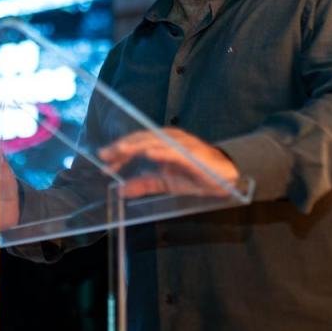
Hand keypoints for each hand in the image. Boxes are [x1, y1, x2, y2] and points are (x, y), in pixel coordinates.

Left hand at [97, 127, 239, 198]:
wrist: (227, 176)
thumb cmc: (196, 175)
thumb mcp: (166, 182)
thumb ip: (144, 184)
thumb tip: (121, 191)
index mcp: (162, 142)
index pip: (136, 143)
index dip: (119, 152)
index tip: (104, 163)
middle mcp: (170, 139)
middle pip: (141, 139)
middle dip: (122, 147)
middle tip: (105, 156)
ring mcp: (181, 144)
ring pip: (154, 141)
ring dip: (136, 145)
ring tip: (120, 150)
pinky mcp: (193, 154)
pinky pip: (175, 151)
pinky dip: (161, 151)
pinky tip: (149, 153)